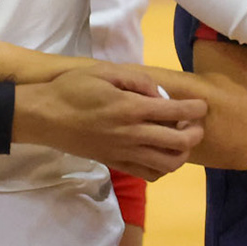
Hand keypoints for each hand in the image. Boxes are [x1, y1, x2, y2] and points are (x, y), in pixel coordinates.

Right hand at [16, 64, 206, 180]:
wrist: (44, 116)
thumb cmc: (71, 89)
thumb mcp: (102, 71)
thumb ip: (136, 80)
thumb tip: (159, 93)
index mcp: (131, 108)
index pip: (176, 111)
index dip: (195, 109)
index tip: (202, 105)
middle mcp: (133, 134)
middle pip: (179, 143)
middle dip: (195, 132)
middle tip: (194, 123)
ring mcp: (125, 152)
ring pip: (168, 164)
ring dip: (182, 153)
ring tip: (180, 140)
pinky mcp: (116, 163)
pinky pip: (149, 174)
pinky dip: (163, 168)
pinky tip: (160, 154)